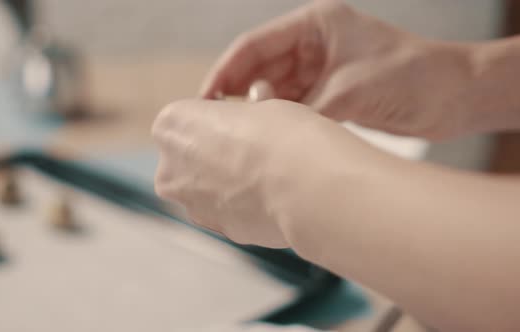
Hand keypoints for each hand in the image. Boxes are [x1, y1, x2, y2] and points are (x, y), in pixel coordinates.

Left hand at [152, 99, 386, 247]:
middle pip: (190, 157)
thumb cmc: (283, 136)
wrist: (307, 187)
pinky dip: (243, 206)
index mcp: (171, 125)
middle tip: (255, 148)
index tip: (243, 120)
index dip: (220, 118)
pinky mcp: (217, 230)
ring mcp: (191, 205)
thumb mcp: (263, 105)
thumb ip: (243, 114)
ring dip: (228, 183)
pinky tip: (270, 197)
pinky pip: (227, 212)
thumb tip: (253, 110)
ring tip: (267, 175)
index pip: (190, 117)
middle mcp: (169, 168)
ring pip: (206, 189)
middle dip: (216, 154)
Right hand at [200, 0, 479, 139]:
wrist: (455, 97)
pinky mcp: (327, 94)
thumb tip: (262, 132)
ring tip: (241, 137)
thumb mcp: (350, 90)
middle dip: (238, 95)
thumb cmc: (414, 76)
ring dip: (259, 113)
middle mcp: (312, 45)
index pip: (255, 45)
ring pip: (273, 92)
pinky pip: (292, 108)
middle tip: (220, 125)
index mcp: (315, 25)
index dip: (226, 70)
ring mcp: (319, 70)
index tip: (206, 97)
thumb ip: (304, 110)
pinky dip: (279, 123)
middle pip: (258, 69)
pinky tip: (267, 140)